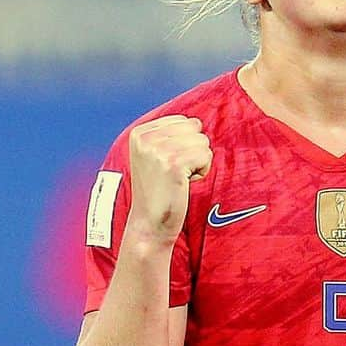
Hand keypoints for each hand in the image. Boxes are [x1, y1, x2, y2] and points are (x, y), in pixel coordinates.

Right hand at [127, 115, 212, 241]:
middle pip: (194, 128)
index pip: (183, 121)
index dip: (183, 144)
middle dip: (192, 151)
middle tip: (174, 174)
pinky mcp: (174, 164)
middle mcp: (146, 138)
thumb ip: (169, 135)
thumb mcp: (154, 156)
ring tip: (178, 179)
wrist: (149, 224)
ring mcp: (159, 150)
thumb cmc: (159, 191)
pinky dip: (202, 172)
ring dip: (197, 163)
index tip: (166, 165)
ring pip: (202, 141)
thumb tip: (198, 121)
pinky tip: (184, 184)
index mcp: (139, 132)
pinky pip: (206, 156)